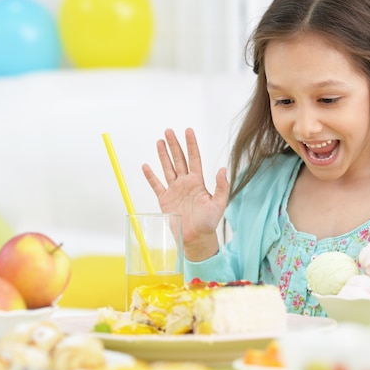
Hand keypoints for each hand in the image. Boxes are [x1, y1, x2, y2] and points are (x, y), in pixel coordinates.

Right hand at [142, 128, 228, 260]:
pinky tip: (146, 166)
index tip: (188, 131)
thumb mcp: (219, 204)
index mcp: (198, 182)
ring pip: (167, 168)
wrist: (196, 238)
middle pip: (179, 159)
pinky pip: (156, 185)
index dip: (191, 144)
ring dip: (163, 155)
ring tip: (159, 141)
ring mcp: (174, 190)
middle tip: (169, 131)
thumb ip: (221, 186)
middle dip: (174, 145)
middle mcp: (185, 183)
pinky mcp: (165, 200)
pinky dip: (150, 176)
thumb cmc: (209, 222)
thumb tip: (223, 169)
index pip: (194, 158)